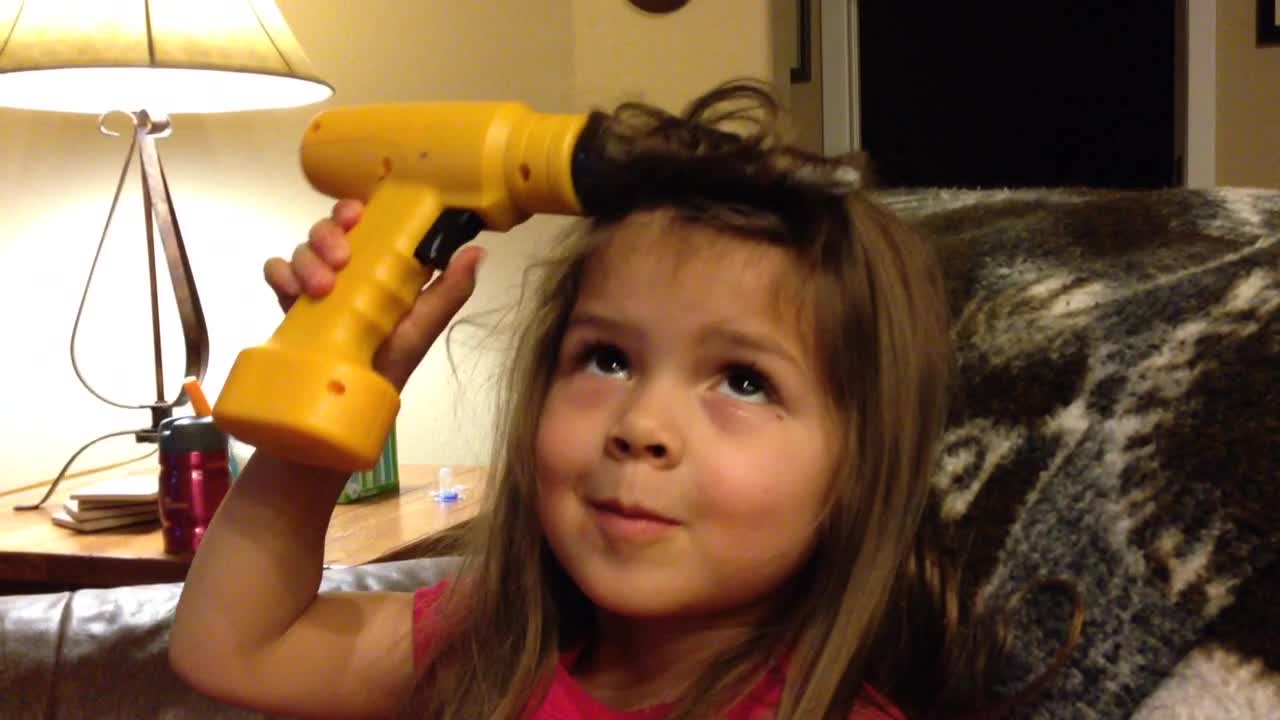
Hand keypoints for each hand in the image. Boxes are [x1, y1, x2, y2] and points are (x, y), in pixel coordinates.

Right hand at [263, 199, 484, 389]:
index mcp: (378, 262)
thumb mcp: (426, 322)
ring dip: (308, 259)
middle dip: (329, 235)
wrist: (355, 395)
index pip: (363, 219)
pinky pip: (276, 272)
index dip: (354, 209)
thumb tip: (476, 252)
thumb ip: (451, 288)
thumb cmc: (396, 356)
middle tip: (340, 260)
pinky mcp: (291, 300)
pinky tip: (293, 293)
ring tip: (320, 289)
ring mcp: (316, 281)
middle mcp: (346, 266)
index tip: (356, 217)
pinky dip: (280, 275)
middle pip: (327, 227)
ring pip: (302, 247)